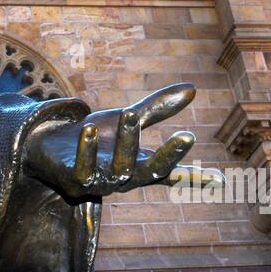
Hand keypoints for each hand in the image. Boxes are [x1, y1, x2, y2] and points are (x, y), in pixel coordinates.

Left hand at [22, 83, 223, 200]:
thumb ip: (157, 109)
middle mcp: (124, 177)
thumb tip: (192, 89)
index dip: (194, 175)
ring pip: (119, 167)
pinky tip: (89, 128)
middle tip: (188, 136)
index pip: (171, 171)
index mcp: (139, 165)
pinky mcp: (74, 181)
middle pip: (150, 170)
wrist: (49, 147)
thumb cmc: (94, 136)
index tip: (222, 179)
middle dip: (169, 156)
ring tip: (129, 112)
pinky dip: (88, 149)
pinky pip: (83, 168)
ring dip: (126, 140)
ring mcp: (99, 181)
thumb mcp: (127, 119)